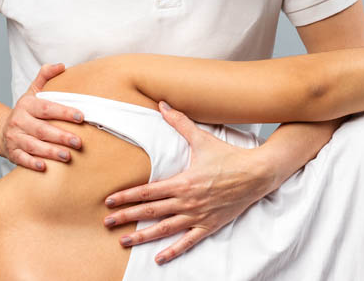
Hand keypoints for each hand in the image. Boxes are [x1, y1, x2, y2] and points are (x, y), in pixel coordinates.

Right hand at [0, 63, 84, 170]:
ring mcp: (14, 137)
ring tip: (67, 156)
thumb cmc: (26, 112)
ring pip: (33, 145)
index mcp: (27, 105)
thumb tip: (61, 65)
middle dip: (61, 136)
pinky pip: (22, 159)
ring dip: (50, 152)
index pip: (47, 108)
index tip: (81, 117)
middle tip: (78, 142)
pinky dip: (32, 163)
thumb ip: (45, 77)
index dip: (64, 112)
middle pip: (41, 129)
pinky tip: (44, 167)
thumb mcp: (33, 92)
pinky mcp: (12, 153)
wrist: (1, 130)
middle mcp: (19, 121)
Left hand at [103, 102, 279, 264]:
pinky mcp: (209, 226)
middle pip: (150, 212)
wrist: (257, 174)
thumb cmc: (229, 156)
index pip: (147, 192)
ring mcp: (198, 216)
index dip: (126, 197)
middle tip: (107, 222)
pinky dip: (173, 251)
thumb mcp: (202, 139)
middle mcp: (187, 201)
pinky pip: (188, 242)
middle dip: (126, 217)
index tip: (109, 201)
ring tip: (124, 242)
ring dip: (142, 236)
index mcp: (183, 182)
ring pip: (164, 229)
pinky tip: (159, 258)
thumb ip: (180, 123)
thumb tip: (163, 105)